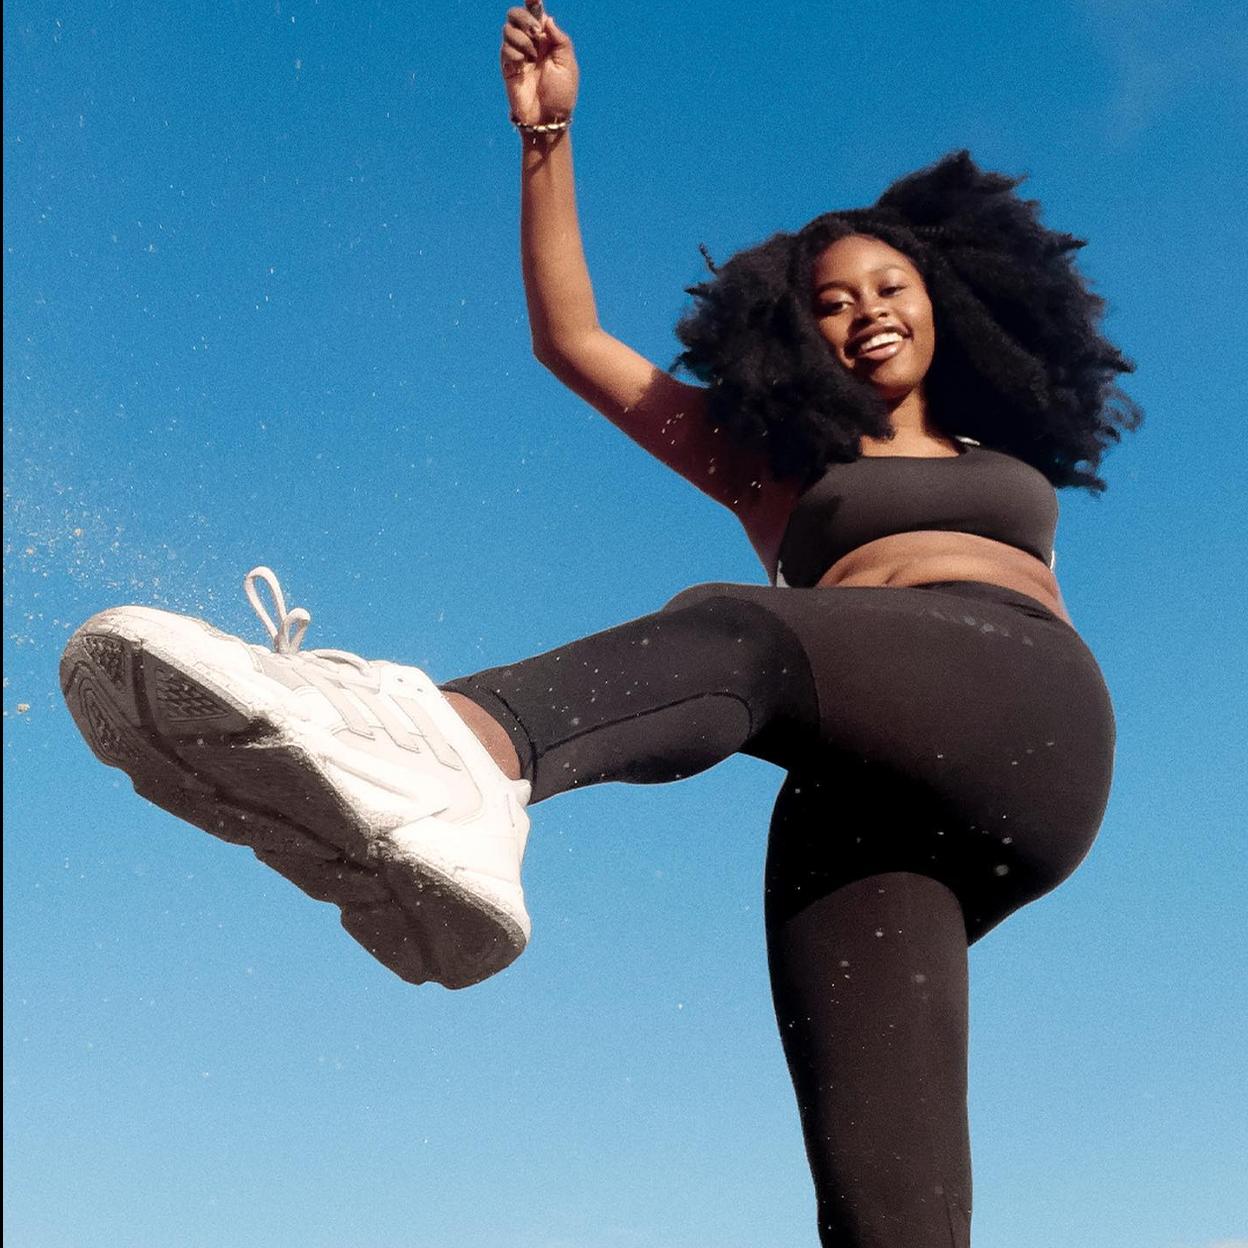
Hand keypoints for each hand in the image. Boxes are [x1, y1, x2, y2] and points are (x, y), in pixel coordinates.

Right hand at [500, 5, 578, 124]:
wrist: (548, 118)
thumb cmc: (562, 93)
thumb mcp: (568, 64)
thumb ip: (559, 39)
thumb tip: (547, 19)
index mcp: (546, 39)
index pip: (536, 12)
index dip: (532, 0)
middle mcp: (530, 43)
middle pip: (516, 14)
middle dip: (524, 18)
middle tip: (535, 33)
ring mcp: (517, 54)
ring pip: (508, 28)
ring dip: (521, 39)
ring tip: (531, 57)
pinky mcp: (507, 66)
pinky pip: (505, 48)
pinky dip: (515, 53)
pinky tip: (522, 67)